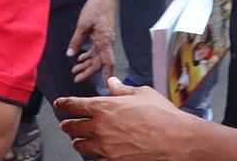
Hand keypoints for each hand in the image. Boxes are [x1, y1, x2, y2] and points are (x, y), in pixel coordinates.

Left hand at [55, 77, 193, 159]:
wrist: (177, 140)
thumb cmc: (163, 116)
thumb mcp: (142, 93)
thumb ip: (122, 89)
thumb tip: (112, 83)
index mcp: (104, 107)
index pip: (74, 105)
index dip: (64, 104)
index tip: (59, 104)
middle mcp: (100, 127)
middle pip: (74, 127)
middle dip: (68, 125)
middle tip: (66, 125)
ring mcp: (106, 147)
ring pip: (82, 146)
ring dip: (78, 143)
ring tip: (78, 142)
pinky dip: (94, 159)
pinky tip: (95, 157)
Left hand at [67, 0, 116, 81]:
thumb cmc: (96, 8)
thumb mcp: (83, 25)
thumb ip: (76, 41)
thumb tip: (70, 54)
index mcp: (104, 41)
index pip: (107, 63)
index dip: (107, 75)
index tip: (105, 86)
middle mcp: (106, 42)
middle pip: (99, 62)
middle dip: (88, 71)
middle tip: (76, 78)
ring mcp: (105, 39)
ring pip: (96, 56)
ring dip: (86, 63)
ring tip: (75, 69)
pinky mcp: (102, 34)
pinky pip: (96, 49)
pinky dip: (88, 54)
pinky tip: (80, 57)